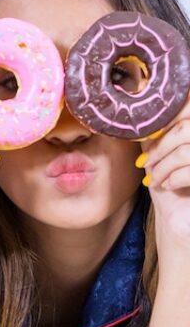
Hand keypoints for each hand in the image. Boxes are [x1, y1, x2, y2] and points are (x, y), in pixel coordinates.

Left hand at [141, 97, 189, 248]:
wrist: (178, 220)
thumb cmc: (169, 182)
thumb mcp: (160, 151)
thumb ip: (157, 129)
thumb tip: (140, 107)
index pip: (188, 106)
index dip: (169, 116)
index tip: (147, 134)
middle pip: (186, 128)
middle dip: (160, 147)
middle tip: (145, 163)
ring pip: (186, 151)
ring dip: (163, 165)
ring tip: (153, 178)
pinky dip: (173, 178)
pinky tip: (166, 185)